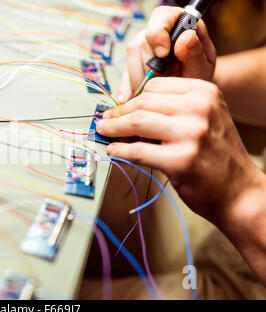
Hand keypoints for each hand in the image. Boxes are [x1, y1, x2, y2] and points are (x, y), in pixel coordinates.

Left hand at [97, 77, 259, 223]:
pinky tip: (114, 151)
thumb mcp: (205, 119)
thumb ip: (174, 109)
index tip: (119, 107)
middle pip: (143, 102)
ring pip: (137, 122)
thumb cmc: (218, 156)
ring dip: (114, 128)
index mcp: (205, 93)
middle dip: (118, 113)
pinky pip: (138, 151)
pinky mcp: (181, 160)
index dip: (131, 98)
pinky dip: (121, 150)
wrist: (240, 192)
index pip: (155, 86)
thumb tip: (129, 110)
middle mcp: (200, 109)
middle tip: (106, 120)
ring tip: (104, 132)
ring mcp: (192, 134)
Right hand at [117, 6, 216, 101]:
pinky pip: (125, 71)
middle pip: (143, 41)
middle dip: (150, 65)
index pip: (162, 16)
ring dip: (139, 77)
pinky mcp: (133, 62)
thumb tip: (186, 37)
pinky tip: (129, 97)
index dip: (159, 33)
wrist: (190, 92)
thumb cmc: (199, 75)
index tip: (164, 53)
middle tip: (163, 81)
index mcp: (180, 23)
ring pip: (132, 56)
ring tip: (152, 92)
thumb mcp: (203, 66)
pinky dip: (127, 86)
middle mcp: (158, 31)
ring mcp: (143, 46)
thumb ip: (195, 53)